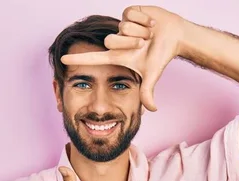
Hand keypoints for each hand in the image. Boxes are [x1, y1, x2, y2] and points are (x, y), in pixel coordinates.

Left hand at [60, 5, 185, 111]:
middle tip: (145, 44)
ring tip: (149, 34)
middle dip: (131, 43)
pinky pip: (131, 14)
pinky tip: (150, 23)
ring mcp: (122, 26)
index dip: (79, 58)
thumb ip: (147, 91)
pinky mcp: (129, 11)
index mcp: (118, 55)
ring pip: (123, 27)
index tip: (63, 59)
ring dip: (141, 31)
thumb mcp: (152, 74)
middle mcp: (117, 40)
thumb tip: (152, 110)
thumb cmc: (161, 55)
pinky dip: (145, 19)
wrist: (175, 35)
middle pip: (111, 40)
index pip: (94, 58)